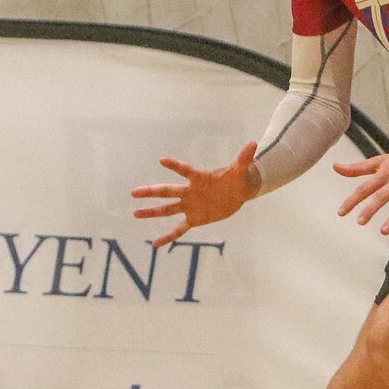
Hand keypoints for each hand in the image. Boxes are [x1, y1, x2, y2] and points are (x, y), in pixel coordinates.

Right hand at [131, 141, 259, 247]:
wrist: (236, 193)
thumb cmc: (236, 179)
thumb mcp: (241, 171)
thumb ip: (245, 159)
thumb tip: (253, 144)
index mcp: (199, 178)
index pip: (185, 171)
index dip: (175, 166)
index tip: (162, 161)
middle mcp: (190, 192)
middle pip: (168, 191)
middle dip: (151, 192)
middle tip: (134, 192)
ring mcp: (190, 206)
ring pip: (168, 209)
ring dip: (152, 212)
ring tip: (135, 213)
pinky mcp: (194, 219)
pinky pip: (179, 229)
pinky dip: (168, 236)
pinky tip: (155, 244)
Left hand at [334, 132, 388, 240]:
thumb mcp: (382, 160)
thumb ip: (358, 167)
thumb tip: (335, 167)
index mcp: (386, 172)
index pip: (365, 187)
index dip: (352, 200)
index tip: (341, 212)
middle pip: (382, 195)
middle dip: (370, 208)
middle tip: (360, 221)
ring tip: (383, 231)